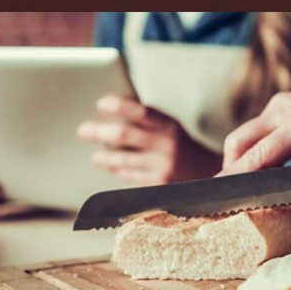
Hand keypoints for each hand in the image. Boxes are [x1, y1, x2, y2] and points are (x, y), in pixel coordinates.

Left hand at [77, 96, 218, 185]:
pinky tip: (111, 167)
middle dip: (99, 132)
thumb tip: (110, 109)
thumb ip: (146, 119)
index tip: (101, 103)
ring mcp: (160, 168)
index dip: (119, 106)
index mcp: (169, 125)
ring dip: (103, 158)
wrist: (207, 173)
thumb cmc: (180, 144)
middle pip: (124, 135)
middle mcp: (165, 146)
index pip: (141, 112)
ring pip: (122, 160)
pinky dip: (117, 170)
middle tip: (83, 130)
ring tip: (95, 157)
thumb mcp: (170, 126)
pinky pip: (129, 177)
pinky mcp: (156, 186)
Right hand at [222, 79, 290, 214]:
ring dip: (240, 164)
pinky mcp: (282, 106)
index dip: (242, 179)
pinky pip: (257, 132)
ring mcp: (282, 103)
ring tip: (244, 194)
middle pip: (240, 142)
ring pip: (244, 136)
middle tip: (230, 204)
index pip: (263, 153)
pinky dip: (253, 153)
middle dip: (231, 174)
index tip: (226, 201)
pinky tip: (261, 175)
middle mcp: (288, 107)